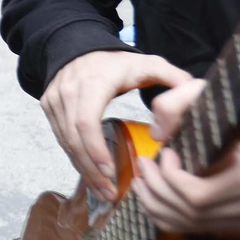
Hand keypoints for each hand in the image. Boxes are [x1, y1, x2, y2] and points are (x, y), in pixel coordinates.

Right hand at [40, 49, 193, 199]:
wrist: (76, 46)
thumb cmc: (115, 62)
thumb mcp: (147, 63)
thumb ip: (172, 77)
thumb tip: (190, 97)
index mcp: (93, 83)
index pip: (86, 121)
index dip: (95, 149)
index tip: (110, 171)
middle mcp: (68, 92)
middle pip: (74, 138)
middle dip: (91, 170)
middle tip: (109, 193)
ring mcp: (54, 100)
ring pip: (65, 142)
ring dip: (82, 169)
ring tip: (102, 191)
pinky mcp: (48, 107)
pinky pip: (60, 138)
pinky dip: (75, 158)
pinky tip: (90, 173)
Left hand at [135, 79, 239, 233]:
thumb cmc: (235, 108)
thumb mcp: (209, 94)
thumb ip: (177, 104)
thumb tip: (157, 134)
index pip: (197, 196)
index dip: (170, 178)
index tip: (165, 153)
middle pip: (190, 212)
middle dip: (156, 189)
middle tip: (143, 164)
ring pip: (192, 224)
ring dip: (157, 204)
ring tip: (141, 179)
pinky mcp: (236, 218)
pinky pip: (199, 227)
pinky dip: (170, 215)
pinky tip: (156, 194)